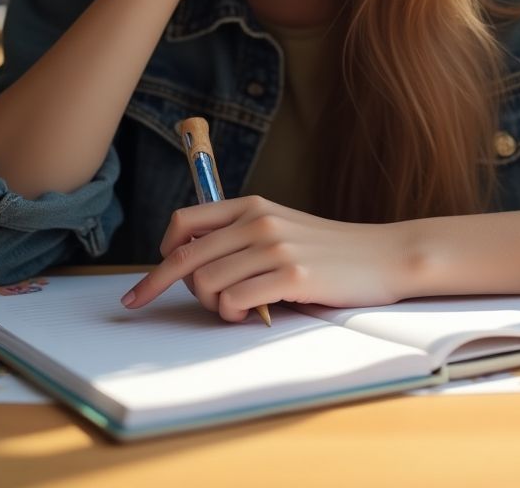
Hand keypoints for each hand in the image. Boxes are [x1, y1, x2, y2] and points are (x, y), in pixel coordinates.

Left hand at [121, 196, 413, 321]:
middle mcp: (258, 221)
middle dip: (156, 285)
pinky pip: (234, 300)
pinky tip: (245, 312)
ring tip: (230, 307)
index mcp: (252, 206)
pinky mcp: (292, 276)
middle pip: (185, 257)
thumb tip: (191, 259)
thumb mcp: (281, 228)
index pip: (185, 222)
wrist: (382, 255)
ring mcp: (274, 247)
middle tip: (138, 304)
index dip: (160, 251)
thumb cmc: (328, 250)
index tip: (149, 275)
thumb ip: (241, 237)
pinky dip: (230, 313)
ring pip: (205, 283)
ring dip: (208, 304)